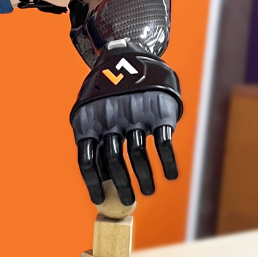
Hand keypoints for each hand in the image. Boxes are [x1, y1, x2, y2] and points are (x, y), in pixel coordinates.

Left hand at [71, 46, 181, 207]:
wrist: (126, 54)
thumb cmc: (106, 93)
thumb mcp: (91, 110)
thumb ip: (93, 139)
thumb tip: (100, 183)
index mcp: (88, 121)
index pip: (87, 159)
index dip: (93, 184)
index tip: (100, 202)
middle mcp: (109, 118)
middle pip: (113, 160)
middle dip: (122, 185)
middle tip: (129, 201)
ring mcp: (134, 113)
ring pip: (138, 154)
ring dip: (145, 177)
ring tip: (149, 191)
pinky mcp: (157, 110)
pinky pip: (162, 143)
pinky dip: (167, 163)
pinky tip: (170, 175)